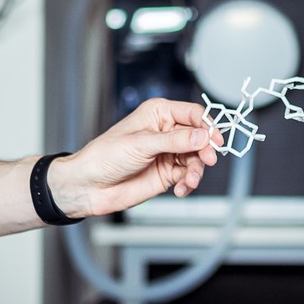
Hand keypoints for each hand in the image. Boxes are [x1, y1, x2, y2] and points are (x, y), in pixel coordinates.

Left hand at [49, 99, 220, 218]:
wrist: (89, 186)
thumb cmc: (105, 156)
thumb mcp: (142, 144)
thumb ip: (175, 141)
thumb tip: (203, 136)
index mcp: (158, 114)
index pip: (192, 114)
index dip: (207, 125)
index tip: (215, 140)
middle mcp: (166, 132)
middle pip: (199, 137)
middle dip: (205, 150)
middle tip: (206, 161)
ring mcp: (167, 153)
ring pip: (196, 159)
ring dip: (196, 171)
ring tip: (188, 181)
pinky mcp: (167, 173)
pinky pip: (188, 175)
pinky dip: (189, 183)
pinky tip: (182, 189)